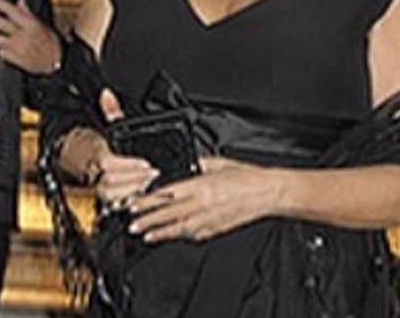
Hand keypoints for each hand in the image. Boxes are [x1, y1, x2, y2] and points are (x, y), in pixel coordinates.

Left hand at [0, 0, 60, 73]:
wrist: (57, 63)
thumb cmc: (51, 43)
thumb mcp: (43, 25)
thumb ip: (28, 14)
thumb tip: (21, 1)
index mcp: (31, 25)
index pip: (11, 10)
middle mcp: (22, 36)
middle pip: (1, 24)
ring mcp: (17, 48)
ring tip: (2, 37)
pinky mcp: (14, 60)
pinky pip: (0, 52)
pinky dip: (2, 50)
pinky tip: (8, 49)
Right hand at [89, 89, 157, 207]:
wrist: (71, 158)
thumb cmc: (90, 143)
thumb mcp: (105, 126)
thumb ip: (111, 112)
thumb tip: (108, 94)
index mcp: (95, 155)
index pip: (108, 164)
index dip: (129, 166)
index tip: (147, 165)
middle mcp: (92, 174)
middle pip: (110, 183)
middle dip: (135, 180)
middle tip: (155, 175)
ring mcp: (95, 189)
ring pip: (111, 197)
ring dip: (133, 193)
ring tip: (152, 186)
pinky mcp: (101, 200)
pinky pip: (113, 206)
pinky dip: (128, 204)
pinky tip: (143, 198)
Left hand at [127, 157, 276, 242]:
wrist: (266, 192)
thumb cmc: (246, 177)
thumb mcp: (218, 163)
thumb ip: (198, 165)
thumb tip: (185, 165)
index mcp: (201, 184)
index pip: (168, 194)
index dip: (149, 201)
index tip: (135, 204)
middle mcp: (202, 203)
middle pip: (168, 213)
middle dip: (148, 219)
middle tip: (132, 224)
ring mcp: (209, 219)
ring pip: (178, 227)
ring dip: (160, 231)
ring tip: (145, 234)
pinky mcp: (216, 228)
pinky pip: (194, 234)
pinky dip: (179, 235)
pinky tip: (169, 236)